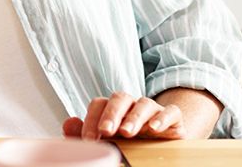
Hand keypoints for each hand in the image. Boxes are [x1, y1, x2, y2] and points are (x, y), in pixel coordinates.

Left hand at [62, 91, 185, 140]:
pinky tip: (154, 129)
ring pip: (144, 103)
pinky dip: (162, 118)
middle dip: (111, 114)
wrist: (163, 142)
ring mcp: (153, 110)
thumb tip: (68, 124)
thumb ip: (86, 133)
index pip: (99, 104)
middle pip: (120, 98)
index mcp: (113, 109)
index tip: (89, 140)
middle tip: (106, 131)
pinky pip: (170, 111)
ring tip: (128, 132)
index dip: (92, 119)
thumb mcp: (108, 140)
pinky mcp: (173, 118)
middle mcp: (132, 105)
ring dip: (134, 117)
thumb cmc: (132, 141)